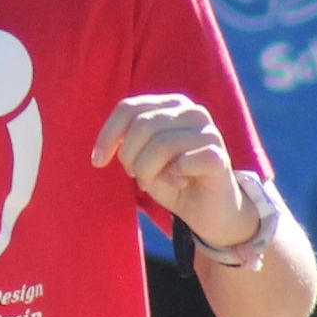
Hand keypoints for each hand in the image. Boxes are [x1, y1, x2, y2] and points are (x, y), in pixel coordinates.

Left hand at [93, 93, 246, 241]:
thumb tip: (110, 145)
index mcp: (172, 105)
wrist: (209, 211)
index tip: (97, 162)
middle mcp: (192, 112)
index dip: (108, 135)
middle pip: (143, 125)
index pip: (129, 108)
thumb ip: (127, 142)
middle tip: (137, 177)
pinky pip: (183, 162)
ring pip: (162, 144)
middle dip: (129, 157)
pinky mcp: (219, 157)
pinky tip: (178, 183)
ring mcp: (210, 132)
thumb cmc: (172, 180)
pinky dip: (172, 177)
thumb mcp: (143, 158)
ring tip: (153, 182)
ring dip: (148, 171)